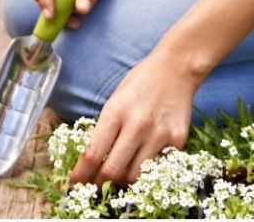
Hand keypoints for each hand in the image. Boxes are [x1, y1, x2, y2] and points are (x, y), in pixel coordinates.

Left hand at [67, 48, 198, 185]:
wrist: (178, 67)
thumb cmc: (141, 81)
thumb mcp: (114, 101)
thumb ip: (104, 129)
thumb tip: (92, 161)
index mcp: (116, 112)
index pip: (92, 155)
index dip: (80, 176)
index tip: (75, 184)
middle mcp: (137, 125)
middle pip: (112, 171)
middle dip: (99, 184)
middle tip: (96, 186)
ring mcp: (159, 134)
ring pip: (134, 175)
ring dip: (123, 180)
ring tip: (120, 174)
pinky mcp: (178, 139)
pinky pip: (157, 166)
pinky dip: (147, 168)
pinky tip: (144, 158)